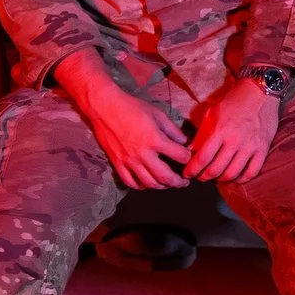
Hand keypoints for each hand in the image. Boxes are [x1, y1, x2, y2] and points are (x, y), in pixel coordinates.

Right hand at [55, 53, 189, 189]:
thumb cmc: (131, 107)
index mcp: (155, 140)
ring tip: (167, 184)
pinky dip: (141, 186)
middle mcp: (143, 154)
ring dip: (162, 186)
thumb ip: (173, 130)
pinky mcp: (117, 163)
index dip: (189, 159)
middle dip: (179, 182)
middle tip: (184, 181)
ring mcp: (129, 161)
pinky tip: (146, 183)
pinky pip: (130, 182)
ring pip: (149, 183)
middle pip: (166, 177)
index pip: (180, 156)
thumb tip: (184, 143)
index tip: (190, 159)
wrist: (104, 107)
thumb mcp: (157, 114)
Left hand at [184, 76, 281, 182]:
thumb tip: (190, 151)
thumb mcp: (212, 113)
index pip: (202, 158)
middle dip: (204, 177)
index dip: (192, 170)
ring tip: (215, 177)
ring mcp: (250, 147)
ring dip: (220, 179)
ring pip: (232, 173)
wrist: (260, 93)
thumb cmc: (233, 102)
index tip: (187, 174)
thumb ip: (202, 134)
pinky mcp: (263, 149)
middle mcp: (235, 141)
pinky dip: (241, 179)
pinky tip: (234, 177)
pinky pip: (252, 172)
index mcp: (219, 131)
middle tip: (199, 177)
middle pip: (216, 169)